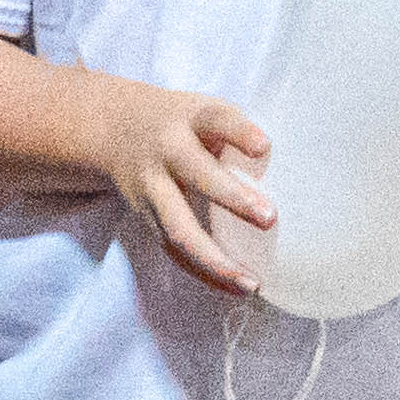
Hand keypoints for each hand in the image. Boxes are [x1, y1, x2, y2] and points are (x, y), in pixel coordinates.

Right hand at [85, 76, 273, 291]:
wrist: (112, 129)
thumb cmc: (180, 123)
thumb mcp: (202, 111)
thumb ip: (236, 133)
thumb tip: (286, 172)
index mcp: (188, 119)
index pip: (216, 120)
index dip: (239, 132)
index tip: (264, 147)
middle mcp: (166, 151)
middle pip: (196, 174)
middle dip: (232, 198)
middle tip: (269, 218)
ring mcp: (152, 187)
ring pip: (178, 227)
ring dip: (215, 259)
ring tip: (251, 282)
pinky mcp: (146, 217)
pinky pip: (174, 250)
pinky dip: (204, 273)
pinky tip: (234, 288)